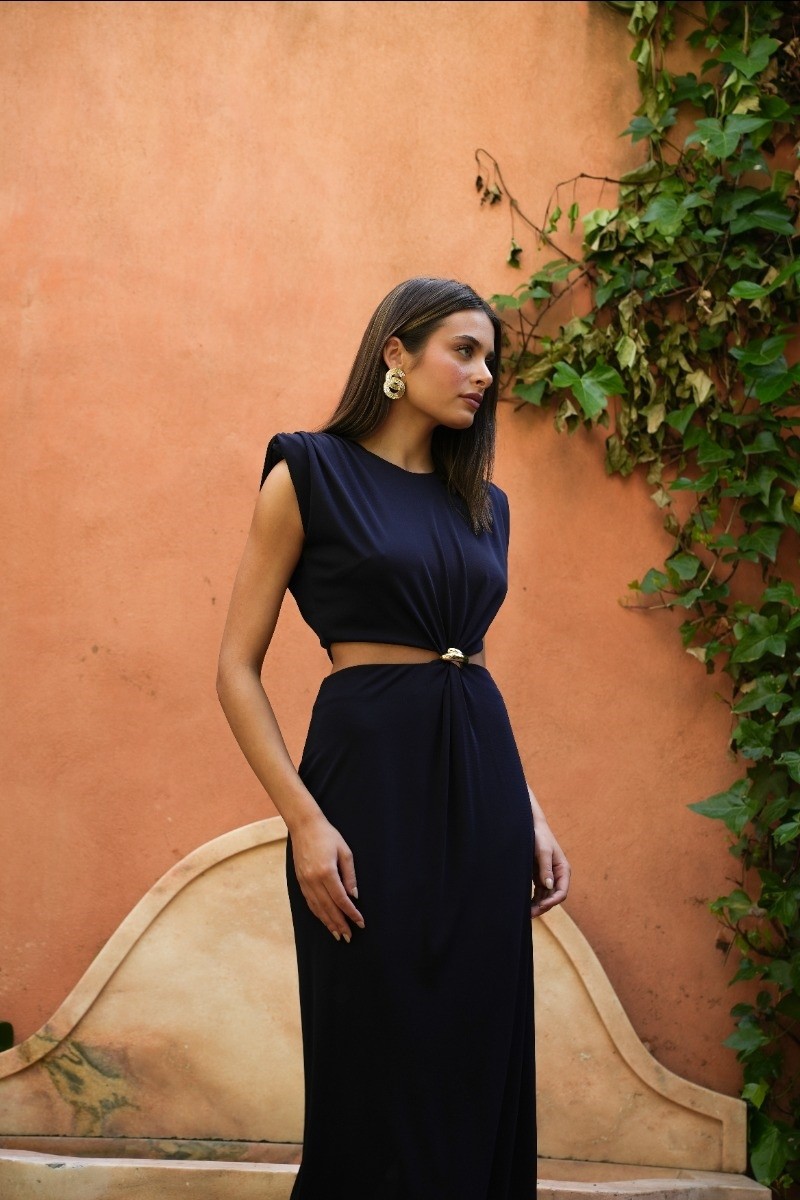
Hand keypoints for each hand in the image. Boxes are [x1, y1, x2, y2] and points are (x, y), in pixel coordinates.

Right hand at [290, 813, 364, 941]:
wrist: (304, 826)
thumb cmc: (328, 836)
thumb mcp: (345, 852)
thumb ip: (350, 875)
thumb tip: (354, 896)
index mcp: (327, 872)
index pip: (341, 899)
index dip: (351, 913)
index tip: (360, 923)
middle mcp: (314, 880)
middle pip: (329, 908)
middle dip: (340, 924)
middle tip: (349, 937)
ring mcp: (305, 882)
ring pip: (317, 908)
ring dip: (328, 923)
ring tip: (337, 934)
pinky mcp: (300, 881)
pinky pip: (310, 902)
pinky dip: (318, 914)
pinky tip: (324, 920)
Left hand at [530, 820, 569, 919]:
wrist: (531, 826)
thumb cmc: (540, 836)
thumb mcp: (543, 851)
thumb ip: (546, 868)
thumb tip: (549, 885)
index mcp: (563, 870)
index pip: (562, 891)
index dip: (553, 901)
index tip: (541, 905)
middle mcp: (557, 876)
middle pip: (553, 897)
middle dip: (543, 906)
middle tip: (530, 914)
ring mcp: (548, 877)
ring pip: (545, 896)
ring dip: (538, 905)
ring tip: (526, 913)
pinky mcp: (539, 876)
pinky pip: (539, 892)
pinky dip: (534, 899)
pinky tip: (525, 905)